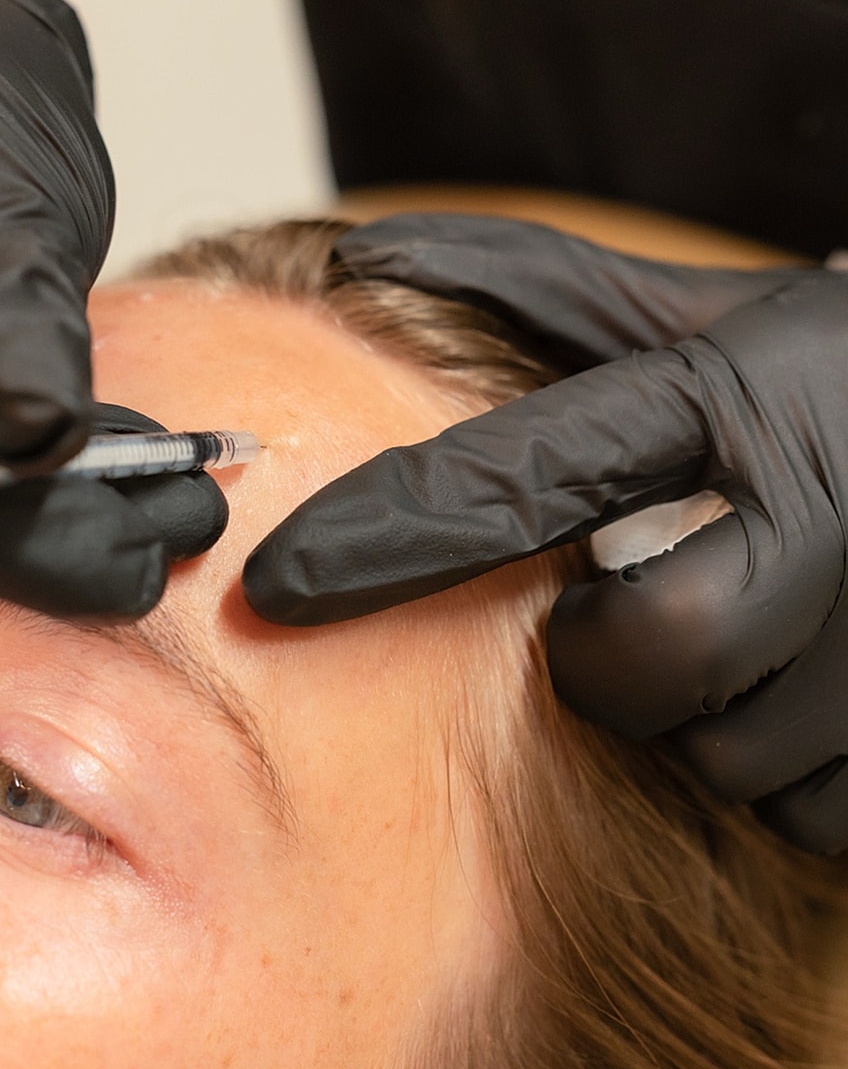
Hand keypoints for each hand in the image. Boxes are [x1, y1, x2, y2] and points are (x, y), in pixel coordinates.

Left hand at [244, 214, 847, 851]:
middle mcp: (830, 516)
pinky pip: (807, 816)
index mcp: (739, 398)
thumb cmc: (834, 366)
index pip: (526, 480)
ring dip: (703, 713)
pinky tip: (817, 684)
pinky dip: (784, 766)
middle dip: (605, 656)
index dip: (388, 538)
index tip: (275, 588)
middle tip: (638, 601)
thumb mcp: (703, 309)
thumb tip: (367, 252)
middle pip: (638, 660)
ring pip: (723, 758)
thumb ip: (537, 285)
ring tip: (757, 624)